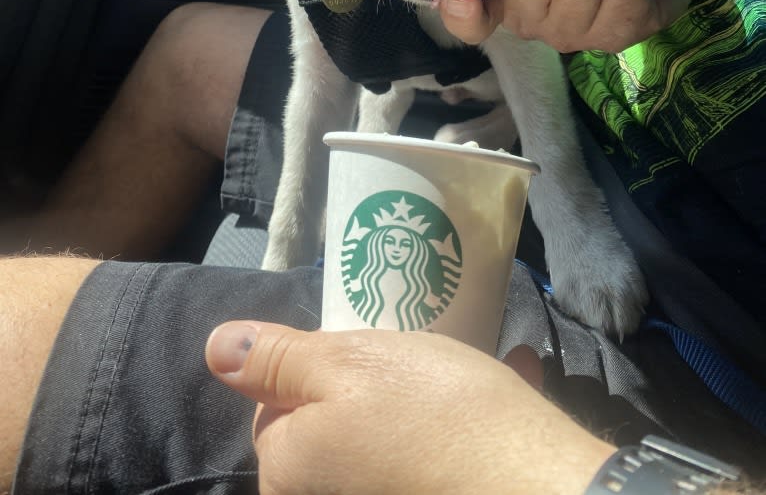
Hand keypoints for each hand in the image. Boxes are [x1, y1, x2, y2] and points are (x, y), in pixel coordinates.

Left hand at [206, 322, 612, 494]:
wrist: (538, 487)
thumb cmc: (433, 413)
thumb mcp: (349, 361)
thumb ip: (278, 358)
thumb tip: (214, 349)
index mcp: (291, 469)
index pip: (274, 409)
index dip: (315, 368)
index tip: (363, 349)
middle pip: (333, 427)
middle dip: (375, 384)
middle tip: (420, 356)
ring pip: (393, 438)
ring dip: (429, 398)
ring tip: (471, 368)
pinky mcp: (433, 493)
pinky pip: (435, 459)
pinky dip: (462, 425)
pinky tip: (511, 381)